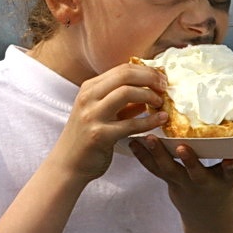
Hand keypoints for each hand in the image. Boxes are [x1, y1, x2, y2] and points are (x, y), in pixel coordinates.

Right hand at [53, 63, 167, 181]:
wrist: (68, 164)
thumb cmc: (86, 138)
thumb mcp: (100, 112)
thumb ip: (121, 101)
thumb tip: (150, 90)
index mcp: (89, 88)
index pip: (122, 69)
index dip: (146, 71)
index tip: (161, 78)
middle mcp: (88, 98)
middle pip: (125, 75)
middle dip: (150, 78)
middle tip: (164, 87)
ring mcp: (92, 116)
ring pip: (126, 93)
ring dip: (149, 95)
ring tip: (160, 103)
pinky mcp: (99, 135)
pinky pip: (131, 124)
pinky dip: (150, 120)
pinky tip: (162, 119)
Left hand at [129, 135, 232, 223]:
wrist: (207, 214)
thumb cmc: (229, 182)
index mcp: (226, 179)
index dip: (232, 167)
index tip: (231, 161)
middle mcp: (204, 183)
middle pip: (195, 172)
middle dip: (190, 161)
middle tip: (182, 147)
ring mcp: (183, 183)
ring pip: (169, 171)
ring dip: (157, 155)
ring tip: (148, 139)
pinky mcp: (167, 181)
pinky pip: (152, 170)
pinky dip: (142, 157)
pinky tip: (132, 142)